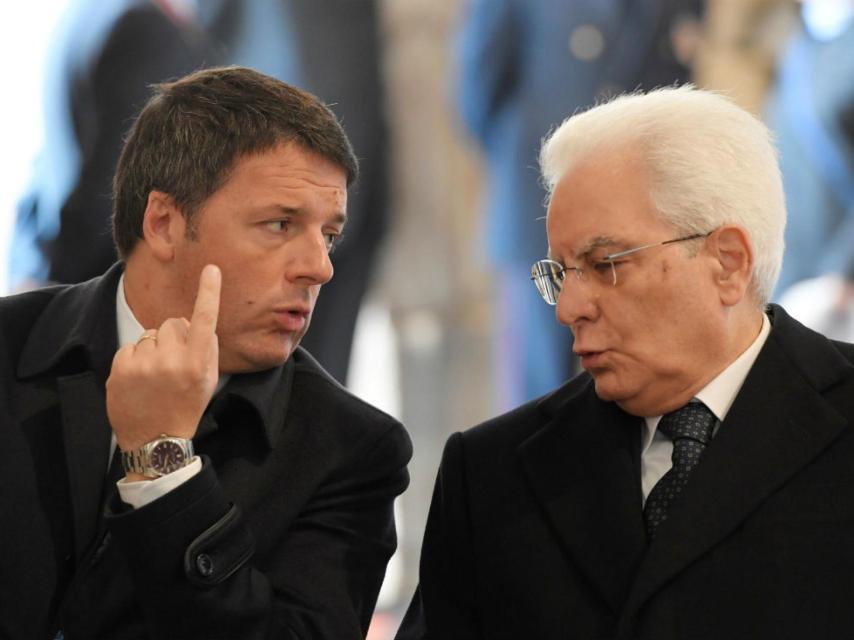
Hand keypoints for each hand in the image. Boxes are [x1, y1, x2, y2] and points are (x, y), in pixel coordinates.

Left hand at [107, 265, 220, 454]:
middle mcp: (171, 360)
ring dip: (154, 348)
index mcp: (197, 363)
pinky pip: (131, 346)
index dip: (209, 292)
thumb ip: (206, 348)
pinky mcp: (120, 369)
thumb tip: (196, 319)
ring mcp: (143, 364)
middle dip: (174, 336)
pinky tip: (140, 379)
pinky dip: (135, 358)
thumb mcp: (208, 380)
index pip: (204, 320)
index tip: (212, 269)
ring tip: (156, 375)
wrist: (155, 441)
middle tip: (174, 363)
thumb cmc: (186, 406)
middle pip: (172, 323)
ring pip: (150, 335)